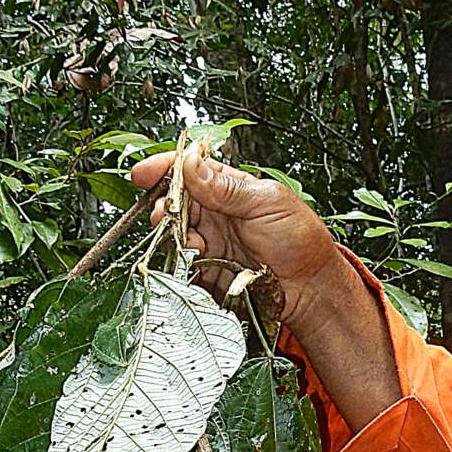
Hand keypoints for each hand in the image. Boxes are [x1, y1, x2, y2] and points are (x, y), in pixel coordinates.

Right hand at [129, 147, 345, 330]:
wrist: (309, 287)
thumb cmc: (299, 239)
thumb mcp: (266, 202)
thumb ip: (226, 187)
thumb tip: (190, 164)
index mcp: (231, 187)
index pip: (190, 170)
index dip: (165, 169)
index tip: (143, 174)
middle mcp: (217, 213)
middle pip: (175, 202)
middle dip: (165, 206)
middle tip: (166, 213)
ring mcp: (211, 241)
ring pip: (175, 233)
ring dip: (174, 235)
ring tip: (192, 241)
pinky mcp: (208, 269)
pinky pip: (183, 263)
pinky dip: (181, 261)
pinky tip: (195, 259)